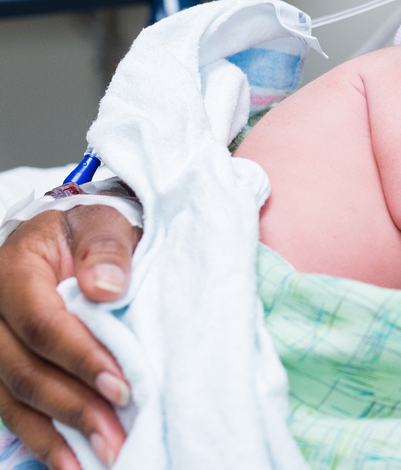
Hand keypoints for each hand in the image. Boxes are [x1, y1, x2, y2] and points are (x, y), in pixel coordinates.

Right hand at [0, 206, 139, 468]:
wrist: (74, 235)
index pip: (42, 322)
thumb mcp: (104, 221)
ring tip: (105, 455)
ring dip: (59, 434)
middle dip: (75, 406)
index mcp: (14, 269)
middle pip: (25, 370)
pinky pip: (12, 410)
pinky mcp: (0, 369)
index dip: (81, 358)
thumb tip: (107, 289)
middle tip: (119, 434)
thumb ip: (107, 249)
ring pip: (14, 398)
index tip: (122, 386)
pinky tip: (71, 462)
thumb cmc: (91, 229)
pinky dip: (42, 439)